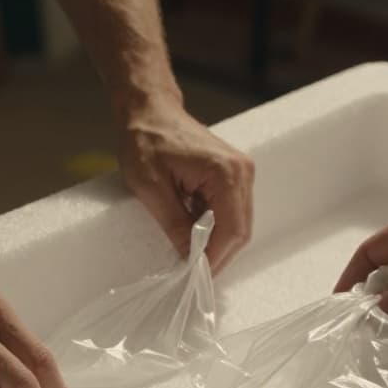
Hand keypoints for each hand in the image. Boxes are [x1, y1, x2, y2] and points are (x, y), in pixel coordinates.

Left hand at [117, 101, 254, 273]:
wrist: (150, 110)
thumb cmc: (145, 140)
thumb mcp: (150, 187)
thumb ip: (174, 224)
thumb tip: (189, 257)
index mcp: (225, 172)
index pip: (231, 229)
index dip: (215, 258)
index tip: (194, 277)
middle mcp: (241, 171)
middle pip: (240, 230)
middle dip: (217, 254)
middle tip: (191, 273)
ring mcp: (240, 172)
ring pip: (237, 224)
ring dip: (215, 243)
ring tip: (190, 256)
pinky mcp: (233, 175)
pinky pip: (230, 212)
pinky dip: (214, 228)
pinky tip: (192, 235)